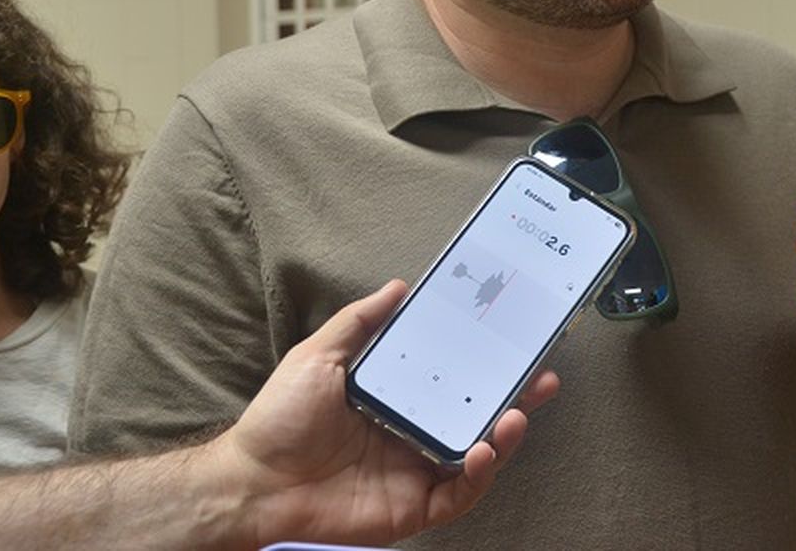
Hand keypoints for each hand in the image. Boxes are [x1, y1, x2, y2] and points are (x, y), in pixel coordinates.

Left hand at [205, 280, 559, 547]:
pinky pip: (457, 496)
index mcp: (399, 400)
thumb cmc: (279, 418)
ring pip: (479, 458)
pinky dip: (477, 476)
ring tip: (518, 414)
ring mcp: (416, 474)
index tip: (516, 343)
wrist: (251, 478)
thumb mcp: (320, 355)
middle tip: (544, 379)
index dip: (488, 366)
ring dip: (506, 438)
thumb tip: (398, 287)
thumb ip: (360, 322)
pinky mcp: (412, 508)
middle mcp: (414, 436)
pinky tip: (482, 451)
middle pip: (479, 419)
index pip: (456, 381)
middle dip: (517, 400)